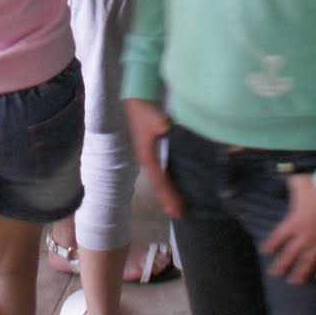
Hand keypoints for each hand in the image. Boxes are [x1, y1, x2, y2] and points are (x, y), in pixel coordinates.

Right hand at [124, 99, 183, 218]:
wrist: (136, 99)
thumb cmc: (145, 111)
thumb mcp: (156, 120)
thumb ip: (164, 128)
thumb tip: (169, 135)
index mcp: (148, 157)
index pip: (161, 182)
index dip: (170, 197)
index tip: (179, 211)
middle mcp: (147, 160)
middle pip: (159, 184)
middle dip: (168, 199)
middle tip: (179, 215)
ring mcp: (149, 155)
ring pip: (160, 179)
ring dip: (168, 192)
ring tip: (176, 207)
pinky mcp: (153, 150)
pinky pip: (161, 171)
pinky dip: (168, 182)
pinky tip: (174, 184)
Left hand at [259, 174, 315, 283]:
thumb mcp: (301, 182)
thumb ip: (292, 185)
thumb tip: (288, 181)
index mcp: (294, 223)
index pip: (277, 239)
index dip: (271, 247)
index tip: (266, 252)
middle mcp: (305, 237)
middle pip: (290, 256)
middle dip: (282, 267)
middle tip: (276, 274)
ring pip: (308, 265)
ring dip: (300, 274)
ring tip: (295, 281)